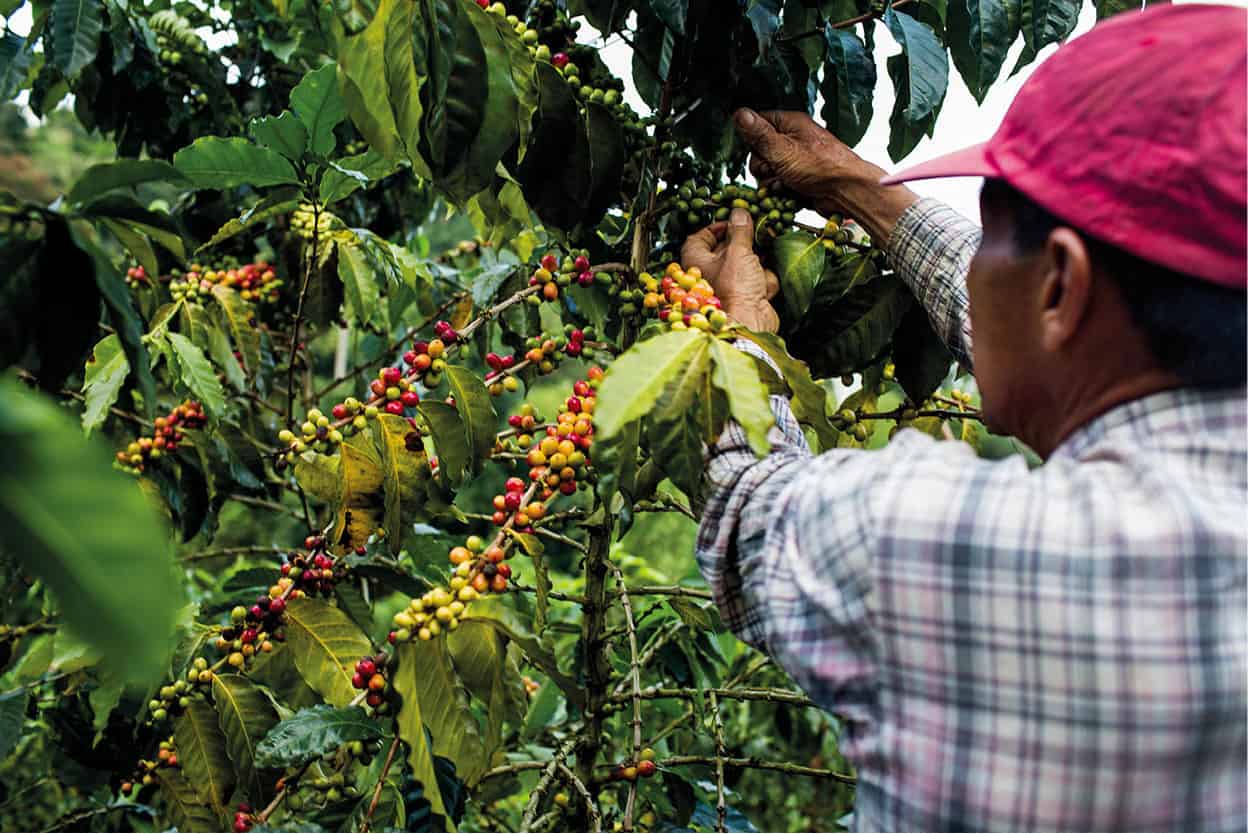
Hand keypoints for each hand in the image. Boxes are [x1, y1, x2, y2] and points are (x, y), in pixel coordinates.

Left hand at [681, 208, 779, 332]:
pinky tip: (765, 285)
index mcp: (697, 261)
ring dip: (758, 261)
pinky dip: (764, 281)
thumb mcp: (738, 251)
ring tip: (765, 256)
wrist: (749, 323)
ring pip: (745, 265)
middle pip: (725, 250)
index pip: (699, 238)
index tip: (732, 221)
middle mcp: (710, 274)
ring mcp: (728, 287)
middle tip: (756, 231)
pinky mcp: (746, 297)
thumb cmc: (734, 288)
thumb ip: (740, 230)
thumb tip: (739, 213)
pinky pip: (756, 281)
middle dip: (743, 242)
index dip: (715, 227)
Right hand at [733, 108, 918, 244]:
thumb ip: (758, 134)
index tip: (759, 151)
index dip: (752, 140)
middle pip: (759, 151)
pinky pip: (778, 184)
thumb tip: (738, 113)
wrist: (848, 192)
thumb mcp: (782, 149)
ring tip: (786, 183)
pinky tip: (790, 192)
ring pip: (766, 171)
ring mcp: (796, 160)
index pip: (758, 123)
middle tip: (776, 170)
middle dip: (762, 166)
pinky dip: (781, 191)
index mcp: (790, 124)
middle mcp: (793, 139)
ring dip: (771, 181)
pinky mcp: (798, 178)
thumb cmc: (821, 167)